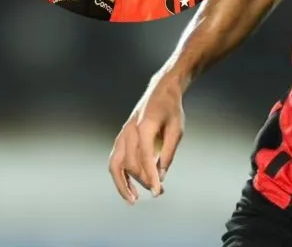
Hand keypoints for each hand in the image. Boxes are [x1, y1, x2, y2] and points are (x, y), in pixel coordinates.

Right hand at [108, 73, 184, 204]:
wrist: (160, 92)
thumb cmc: (171, 110)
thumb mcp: (176, 130)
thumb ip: (168, 153)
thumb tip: (160, 177)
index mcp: (145, 126)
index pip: (145, 156)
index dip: (150, 176)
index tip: (157, 191)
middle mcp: (130, 131)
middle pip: (130, 163)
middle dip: (143, 180)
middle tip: (158, 192)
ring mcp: (122, 134)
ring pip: (115, 164)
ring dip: (123, 183)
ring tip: (133, 199)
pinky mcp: (121, 138)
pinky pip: (115, 161)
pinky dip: (119, 176)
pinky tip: (128, 188)